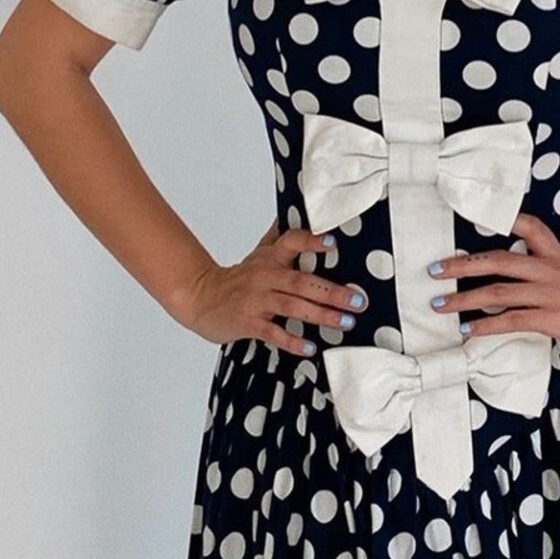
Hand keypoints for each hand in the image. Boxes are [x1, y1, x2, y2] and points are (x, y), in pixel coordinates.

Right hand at [172, 219, 369, 356]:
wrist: (200, 297)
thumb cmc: (238, 278)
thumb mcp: (259, 254)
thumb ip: (280, 238)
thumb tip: (297, 211)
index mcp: (271, 258)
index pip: (292, 242)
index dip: (311, 242)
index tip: (333, 244)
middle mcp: (266, 276)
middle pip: (302, 281)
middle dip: (332, 292)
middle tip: (358, 300)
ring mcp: (257, 300)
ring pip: (293, 306)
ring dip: (321, 315)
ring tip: (345, 322)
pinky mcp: (248, 322)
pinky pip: (272, 332)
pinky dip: (291, 340)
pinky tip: (309, 346)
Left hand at [428, 206, 559, 365]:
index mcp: (557, 255)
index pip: (528, 226)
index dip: (500, 219)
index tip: (469, 219)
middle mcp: (548, 270)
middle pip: (498, 260)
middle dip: (462, 265)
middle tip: (434, 270)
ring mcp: (548, 295)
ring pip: (498, 292)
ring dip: (465, 298)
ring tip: (440, 304)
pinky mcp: (550, 319)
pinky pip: (511, 320)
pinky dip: (486, 326)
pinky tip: (467, 330)